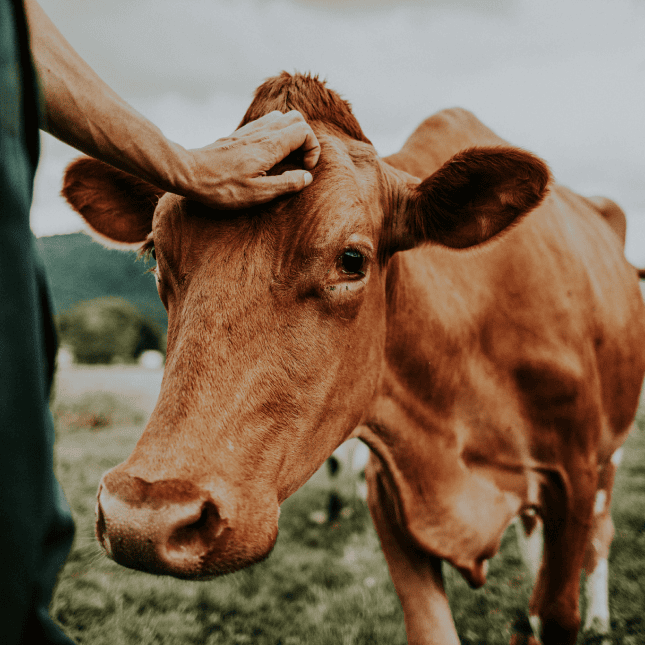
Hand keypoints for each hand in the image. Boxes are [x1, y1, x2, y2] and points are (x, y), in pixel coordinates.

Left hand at [183, 110, 320, 208]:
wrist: (188, 173)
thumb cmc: (221, 187)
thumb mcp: (257, 194)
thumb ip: (286, 184)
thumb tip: (307, 177)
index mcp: (269, 146)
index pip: (304, 130)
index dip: (312, 149)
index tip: (305, 169)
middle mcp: (261, 132)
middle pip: (296, 118)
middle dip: (305, 139)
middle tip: (299, 162)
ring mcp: (249, 131)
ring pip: (281, 118)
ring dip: (291, 135)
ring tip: (286, 159)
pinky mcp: (239, 135)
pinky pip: (266, 124)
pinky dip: (276, 135)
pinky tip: (269, 156)